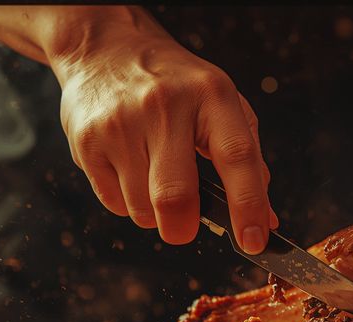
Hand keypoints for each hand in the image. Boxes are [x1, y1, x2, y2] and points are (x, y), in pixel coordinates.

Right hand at [51, 21, 276, 251]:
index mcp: (210, 94)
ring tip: (155, 178)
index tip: (254, 240)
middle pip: (175, 197)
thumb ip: (249, 161)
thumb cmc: (176, 86)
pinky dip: (128, 201)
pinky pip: (114, 203)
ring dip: (154, 213)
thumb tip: (265, 218)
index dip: (248, 205)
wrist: (107, 50)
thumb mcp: (222, 106)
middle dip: (184, 228)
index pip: (236, 157)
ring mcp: (120, 123)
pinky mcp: (86, 141)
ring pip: (142, 209)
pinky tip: (130, 169)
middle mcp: (164, 105)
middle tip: (188, 226)